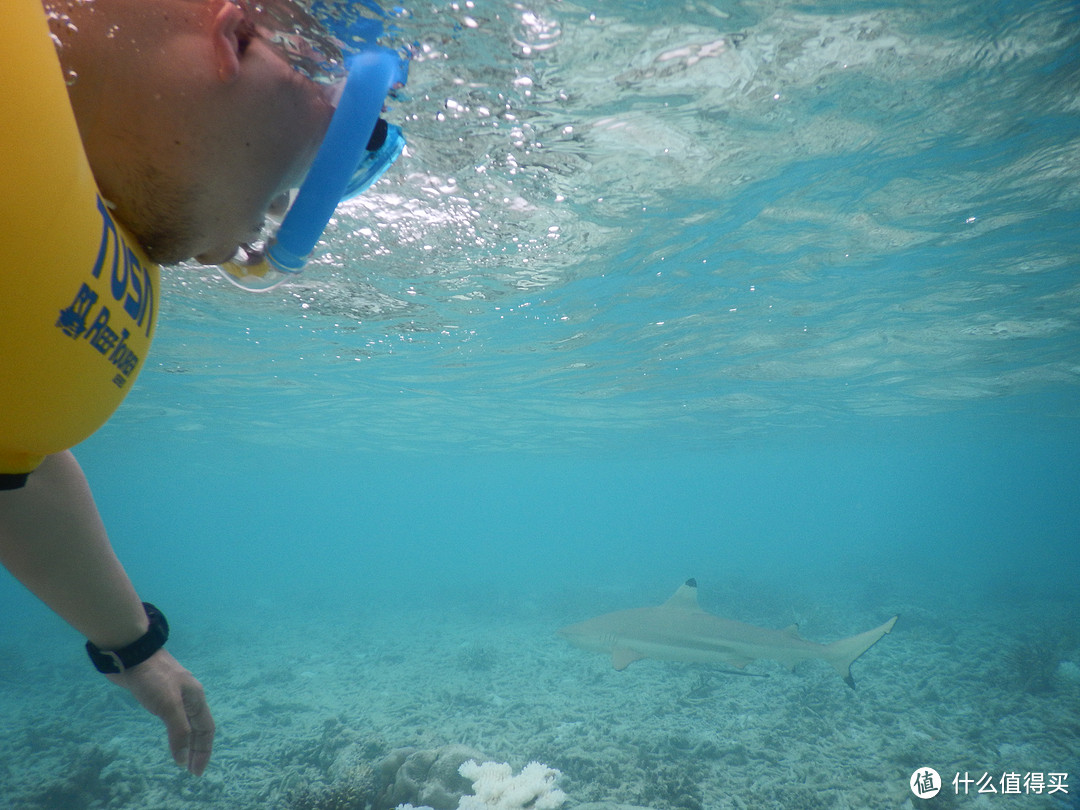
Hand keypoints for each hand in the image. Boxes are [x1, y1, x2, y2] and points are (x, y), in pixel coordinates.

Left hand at [106, 649, 214, 774]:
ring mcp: (173, 694)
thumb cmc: (154, 678)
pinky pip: (171, 717)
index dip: (204, 750)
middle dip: (196, 748)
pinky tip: (167, 734)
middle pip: (197, 726)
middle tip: (190, 769)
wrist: (132, 653)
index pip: (206, 729)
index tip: (196, 772)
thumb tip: (182, 759)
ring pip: (185, 722)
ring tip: (181, 756)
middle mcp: (188, 697)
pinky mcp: (158, 693)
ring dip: (185, 740)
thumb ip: (178, 732)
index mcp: (196, 698)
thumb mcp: (169, 705)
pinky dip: (173, 730)